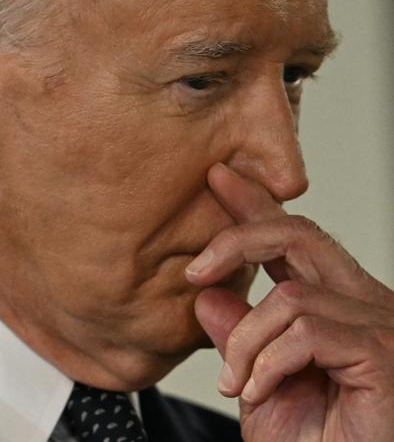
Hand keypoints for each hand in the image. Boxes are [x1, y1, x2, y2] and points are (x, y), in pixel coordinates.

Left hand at [185, 163, 393, 441]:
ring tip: (236, 384)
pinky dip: (268, 363)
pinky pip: (306, 331)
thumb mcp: (259, 385)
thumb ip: (239, 340)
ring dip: (246, 342)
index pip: (293, 239)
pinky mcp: (382, 352)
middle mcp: (363, 303)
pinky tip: (259, 393)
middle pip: (299, 235)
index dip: (255, 204)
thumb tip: (209, 298)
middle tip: (195, 269)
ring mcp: (379, 325)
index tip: (219, 178)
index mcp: (336, 304)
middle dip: (238, 239)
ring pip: (289, 296)